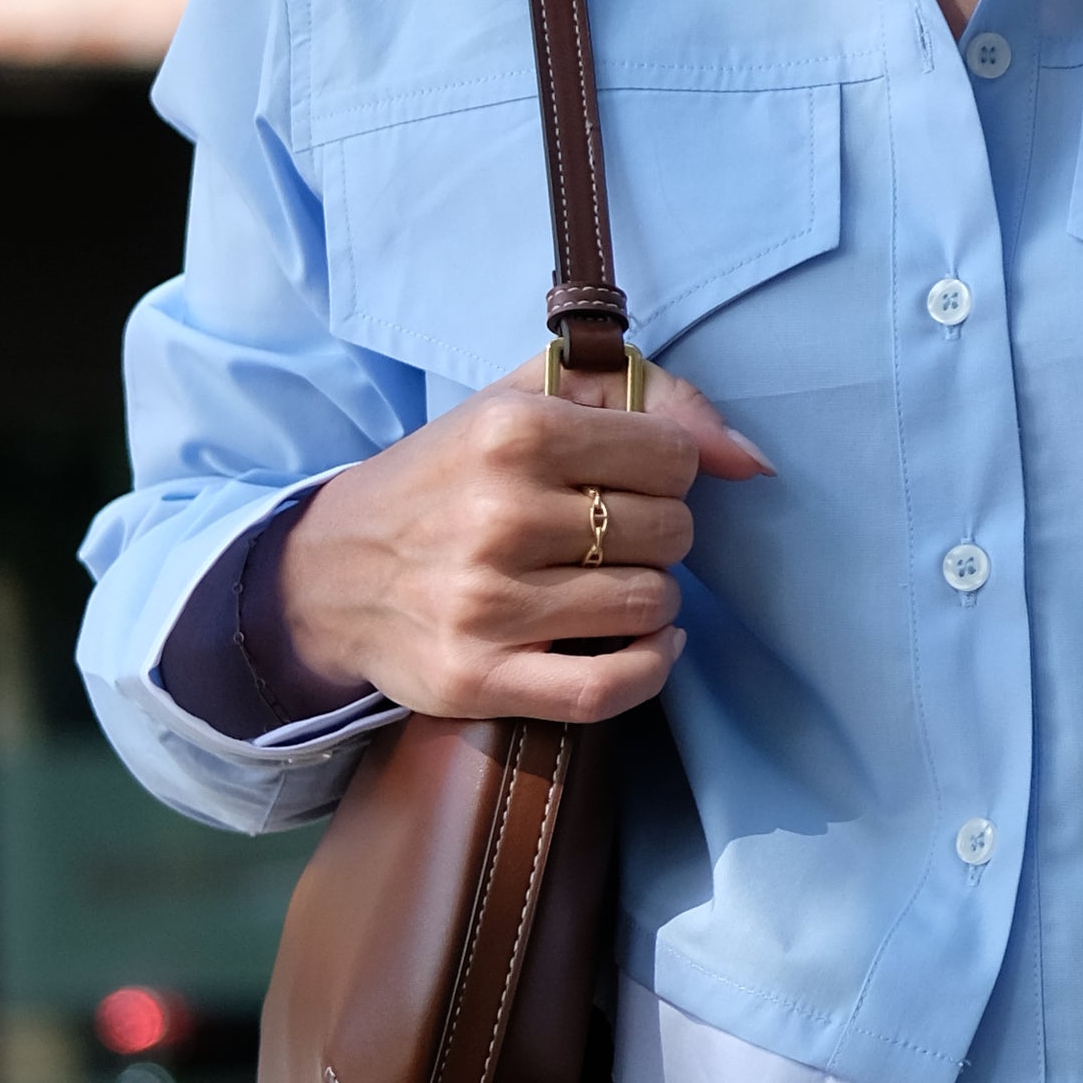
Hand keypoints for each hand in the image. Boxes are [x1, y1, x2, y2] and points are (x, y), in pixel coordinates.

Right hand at [271, 369, 770, 729]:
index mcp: (514, 430)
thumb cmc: (446, 479)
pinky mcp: (479, 676)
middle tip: (613, 538)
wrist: (330, 571)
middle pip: (671, 531)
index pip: (673, 455)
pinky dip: (650, 668)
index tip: (630, 480)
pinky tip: (646, 645)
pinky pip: (610, 686)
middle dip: (659, 534)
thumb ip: (645, 395)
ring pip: (651, 603)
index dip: (668, 471)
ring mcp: (488, 602)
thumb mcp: (523, 400)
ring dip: (651, 599)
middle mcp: (500, 512)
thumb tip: (752, 459)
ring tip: (610, 585)